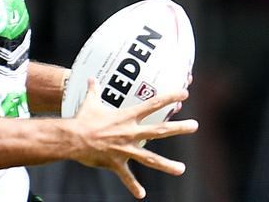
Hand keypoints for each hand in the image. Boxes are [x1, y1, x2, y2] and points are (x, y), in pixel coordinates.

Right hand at [72, 79, 197, 198]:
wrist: (73, 138)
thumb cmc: (82, 119)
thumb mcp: (90, 102)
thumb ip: (94, 90)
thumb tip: (91, 78)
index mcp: (126, 116)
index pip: (152, 104)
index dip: (169, 98)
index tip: (184, 94)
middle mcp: (130, 132)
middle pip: (159, 130)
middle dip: (179, 128)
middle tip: (195, 126)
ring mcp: (125, 149)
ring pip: (151, 158)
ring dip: (167, 165)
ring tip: (181, 169)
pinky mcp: (117, 163)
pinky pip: (127, 177)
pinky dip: (133, 186)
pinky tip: (141, 195)